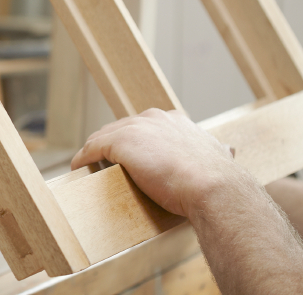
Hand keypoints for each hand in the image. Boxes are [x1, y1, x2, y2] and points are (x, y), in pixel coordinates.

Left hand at [70, 108, 239, 217]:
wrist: (214, 188)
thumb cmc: (217, 180)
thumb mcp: (219, 157)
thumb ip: (218, 150)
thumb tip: (228, 148)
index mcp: (175, 121)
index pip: (142, 127)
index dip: (132, 142)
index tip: (128, 157)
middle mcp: (153, 118)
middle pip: (120, 129)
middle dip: (109, 145)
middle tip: (100, 164)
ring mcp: (135, 128)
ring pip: (103, 138)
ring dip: (92, 153)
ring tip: (86, 168)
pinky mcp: (119, 143)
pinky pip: (91, 150)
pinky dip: (82, 159)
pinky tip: (77, 169)